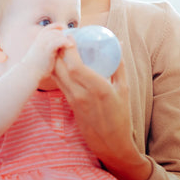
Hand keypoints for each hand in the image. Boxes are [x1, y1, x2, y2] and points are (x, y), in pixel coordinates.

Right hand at [21, 24, 73, 80]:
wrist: (29, 72)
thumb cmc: (35, 65)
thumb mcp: (39, 53)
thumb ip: (47, 48)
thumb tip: (57, 48)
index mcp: (38, 39)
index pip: (50, 27)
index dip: (58, 27)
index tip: (65, 29)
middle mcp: (41, 39)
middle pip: (55, 31)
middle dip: (64, 34)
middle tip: (71, 39)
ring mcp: (44, 44)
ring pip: (57, 35)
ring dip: (65, 38)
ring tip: (71, 44)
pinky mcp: (47, 50)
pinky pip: (58, 41)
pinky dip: (65, 42)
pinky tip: (70, 45)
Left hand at [53, 47, 151, 179]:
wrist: (111, 144)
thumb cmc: (121, 116)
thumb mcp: (124, 90)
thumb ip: (119, 66)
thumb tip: (119, 43)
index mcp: (99, 89)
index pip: (76, 66)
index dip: (69, 50)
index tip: (70, 36)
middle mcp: (82, 95)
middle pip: (62, 69)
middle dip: (58, 50)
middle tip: (61, 37)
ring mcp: (74, 100)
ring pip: (57, 75)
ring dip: (55, 59)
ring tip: (59, 45)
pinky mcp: (69, 104)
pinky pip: (59, 83)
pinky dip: (57, 70)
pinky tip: (59, 60)